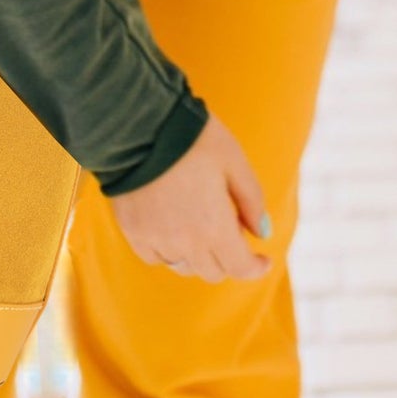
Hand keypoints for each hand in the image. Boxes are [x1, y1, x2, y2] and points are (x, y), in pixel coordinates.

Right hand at [109, 110, 272, 280]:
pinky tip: (174, 227)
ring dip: (199, 256)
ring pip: (184, 267)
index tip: (263, 260)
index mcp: (213, 227)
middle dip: (229, 257)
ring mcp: (156, 241)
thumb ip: (251, 200)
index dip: (255, 268)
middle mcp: (184, 243)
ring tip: (202, 225)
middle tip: (231, 229)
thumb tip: (262, 232)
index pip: (238, 267)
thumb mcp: (234, 161)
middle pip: (213, 271)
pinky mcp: (133, 233)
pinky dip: (170, 251)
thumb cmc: (194, 139)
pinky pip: (157, 258)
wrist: (141, 126)